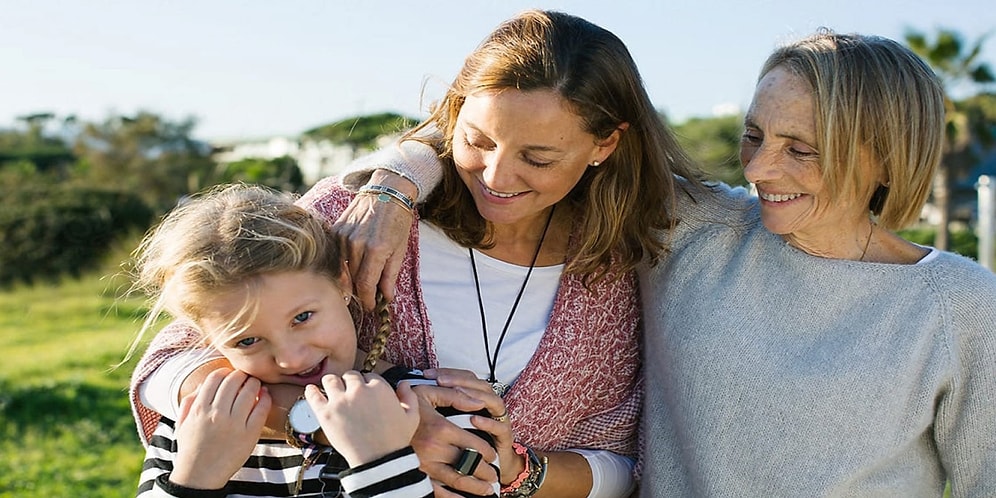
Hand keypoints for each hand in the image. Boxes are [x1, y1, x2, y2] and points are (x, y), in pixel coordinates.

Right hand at [170, 368, 269, 489]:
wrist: (200, 475)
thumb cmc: (191, 447)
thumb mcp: (182, 422)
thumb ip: (190, 400)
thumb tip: (205, 383)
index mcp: (200, 409)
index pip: (216, 377)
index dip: (225, 372)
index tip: (230, 375)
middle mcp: (217, 414)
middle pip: (234, 380)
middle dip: (241, 375)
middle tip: (245, 378)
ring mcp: (235, 423)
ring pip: (250, 390)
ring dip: (255, 383)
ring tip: (255, 386)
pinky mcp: (249, 433)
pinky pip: (262, 408)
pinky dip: (266, 398)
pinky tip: (265, 396)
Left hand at [306, 370, 418, 466]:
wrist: (378, 461)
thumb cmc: (395, 440)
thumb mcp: (411, 417)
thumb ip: (409, 397)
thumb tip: (403, 383)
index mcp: (379, 387)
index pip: (369, 376)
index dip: (367, 384)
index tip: (365, 393)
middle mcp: (358, 390)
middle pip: (350, 376)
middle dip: (351, 383)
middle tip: (350, 394)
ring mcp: (340, 401)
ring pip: (331, 380)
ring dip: (332, 383)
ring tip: (333, 391)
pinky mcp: (325, 413)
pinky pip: (313, 395)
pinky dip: (311, 391)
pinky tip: (312, 390)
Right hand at [332, 169, 416, 310]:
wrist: (387, 192)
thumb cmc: (397, 222)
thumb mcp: (400, 250)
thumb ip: (390, 276)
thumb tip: (386, 298)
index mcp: (377, 249)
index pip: (365, 285)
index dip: (368, 300)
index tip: (372, 306)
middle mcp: (357, 243)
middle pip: (353, 280)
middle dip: (361, 291)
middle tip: (369, 295)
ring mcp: (343, 236)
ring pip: (344, 269)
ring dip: (352, 278)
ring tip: (363, 279)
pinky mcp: (335, 230)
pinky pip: (336, 255)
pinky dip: (344, 263)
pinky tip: (353, 264)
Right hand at [408, 379, 500, 495]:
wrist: (375, 420)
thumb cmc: (405, 406)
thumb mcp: (428, 393)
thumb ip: (455, 395)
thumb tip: (478, 402)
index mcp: (441, 429)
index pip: (474, 445)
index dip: (487, 452)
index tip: (492, 455)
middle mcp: (434, 449)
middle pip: (469, 465)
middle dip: (486, 472)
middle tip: (494, 475)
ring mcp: (424, 464)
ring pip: (457, 480)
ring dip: (475, 487)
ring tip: (487, 489)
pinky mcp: (416, 474)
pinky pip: (437, 492)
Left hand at [426, 368, 517, 481]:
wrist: (487, 469)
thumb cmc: (467, 443)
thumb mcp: (450, 421)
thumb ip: (440, 405)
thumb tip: (419, 391)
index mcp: (477, 398)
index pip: (466, 377)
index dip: (449, 373)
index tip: (428, 374)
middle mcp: (489, 405)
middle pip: (480, 384)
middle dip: (460, 380)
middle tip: (441, 381)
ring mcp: (498, 419)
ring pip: (493, 400)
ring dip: (475, 395)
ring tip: (457, 394)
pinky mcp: (505, 435)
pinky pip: (499, 426)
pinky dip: (487, 422)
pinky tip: (474, 419)